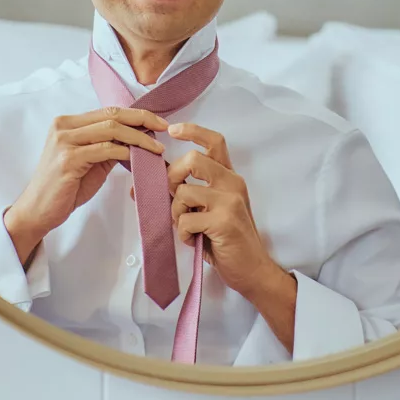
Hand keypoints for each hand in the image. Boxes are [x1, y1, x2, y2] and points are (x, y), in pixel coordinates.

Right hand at [4, 106, 166, 265]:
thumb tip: (136, 139)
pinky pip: (105, 149)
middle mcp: (63, 126)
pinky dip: (126, 152)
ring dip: (139, 138)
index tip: (158, 122)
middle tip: (164, 128)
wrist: (37, 211)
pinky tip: (139, 158)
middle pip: (112, 115)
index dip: (136, 114)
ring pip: (111, 129)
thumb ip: (108, 147)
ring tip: (157, 147)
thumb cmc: (64, 188)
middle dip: (142, 120)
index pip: (108, 111)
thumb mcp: (90, 162)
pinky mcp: (68, 159)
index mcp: (67, 123)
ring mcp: (64, 141)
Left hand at [163, 123, 284, 301]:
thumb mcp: (209, 209)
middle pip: (192, 159)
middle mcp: (232, 183)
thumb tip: (147, 183)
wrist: (252, 269)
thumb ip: (187, 192)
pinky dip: (183, 233)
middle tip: (172, 196)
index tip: (172, 129)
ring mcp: (230, 201)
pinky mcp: (224, 221)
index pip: (215, 141)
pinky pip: (186, 219)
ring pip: (184, 192)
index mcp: (229, 177)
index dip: (193, 130)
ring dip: (176, 213)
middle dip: (172, 176)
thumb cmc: (226, 240)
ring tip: (186, 227)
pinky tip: (193, 240)